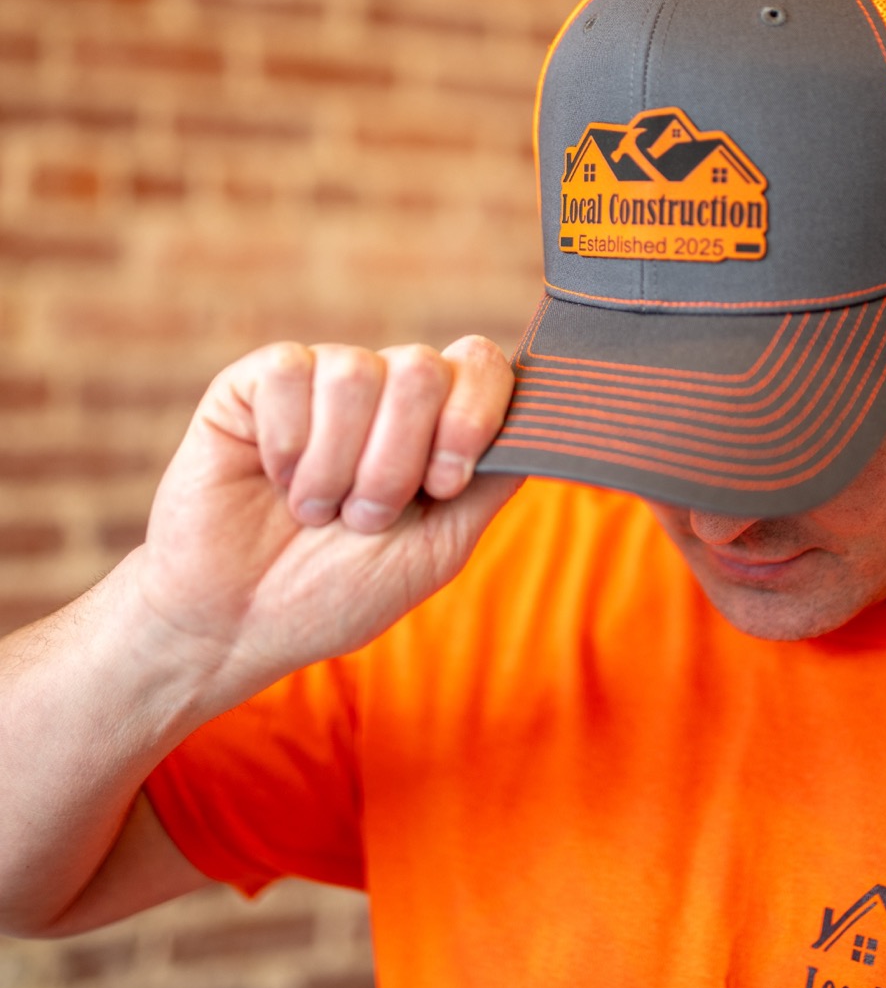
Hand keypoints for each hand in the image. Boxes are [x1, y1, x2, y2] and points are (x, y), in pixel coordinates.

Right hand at [139, 336, 520, 707]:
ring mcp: (320, 380)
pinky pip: (288, 372)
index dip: (471, 418)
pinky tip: (274, 481)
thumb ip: (491, 480)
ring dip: (337, 467)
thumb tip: (541, 421)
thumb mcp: (438, 547)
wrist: (241, 623)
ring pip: (356, 372)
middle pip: (421, 369)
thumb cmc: (339, 590)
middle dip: (395, 463)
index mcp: (435, 424)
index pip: (481, 365)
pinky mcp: (256, 383)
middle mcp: (384, 391)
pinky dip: (286, 448)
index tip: (444, 486)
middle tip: (363, 517)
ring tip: (314, 510)